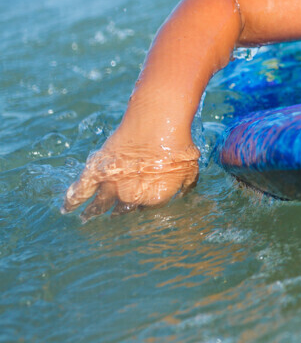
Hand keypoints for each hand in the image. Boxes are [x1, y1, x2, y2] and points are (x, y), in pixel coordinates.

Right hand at [62, 139, 199, 219]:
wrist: (157, 122)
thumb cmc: (178, 144)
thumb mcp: (191, 170)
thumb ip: (185, 185)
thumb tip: (185, 192)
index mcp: (153, 199)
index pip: (146, 210)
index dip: (144, 206)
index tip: (141, 206)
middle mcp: (130, 196)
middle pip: (122, 210)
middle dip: (119, 214)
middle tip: (113, 218)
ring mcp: (111, 184)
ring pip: (99, 205)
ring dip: (92, 213)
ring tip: (86, 220)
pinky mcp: (96, 171)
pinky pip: (80, 190)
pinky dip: (72, 200)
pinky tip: (67, 209)